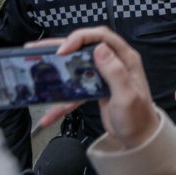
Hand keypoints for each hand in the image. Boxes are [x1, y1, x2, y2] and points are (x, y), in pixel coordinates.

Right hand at [35, 27, 159, 148]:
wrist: (139, 137)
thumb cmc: (138, 118)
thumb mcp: (127, 96)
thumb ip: (115, 72)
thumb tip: (101, 49)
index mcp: (125, 59)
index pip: (102, 37)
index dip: (81, 38)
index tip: (64, 50)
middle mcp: (114, 62)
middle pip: (84, 46)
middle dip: (61, 46)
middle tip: (39, 49)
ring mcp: (103, 74)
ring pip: (75, 65)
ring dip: (56, 68)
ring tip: (36, 64)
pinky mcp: (95, 87)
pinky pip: (75, 89)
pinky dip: (62, 100)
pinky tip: (50, 110)